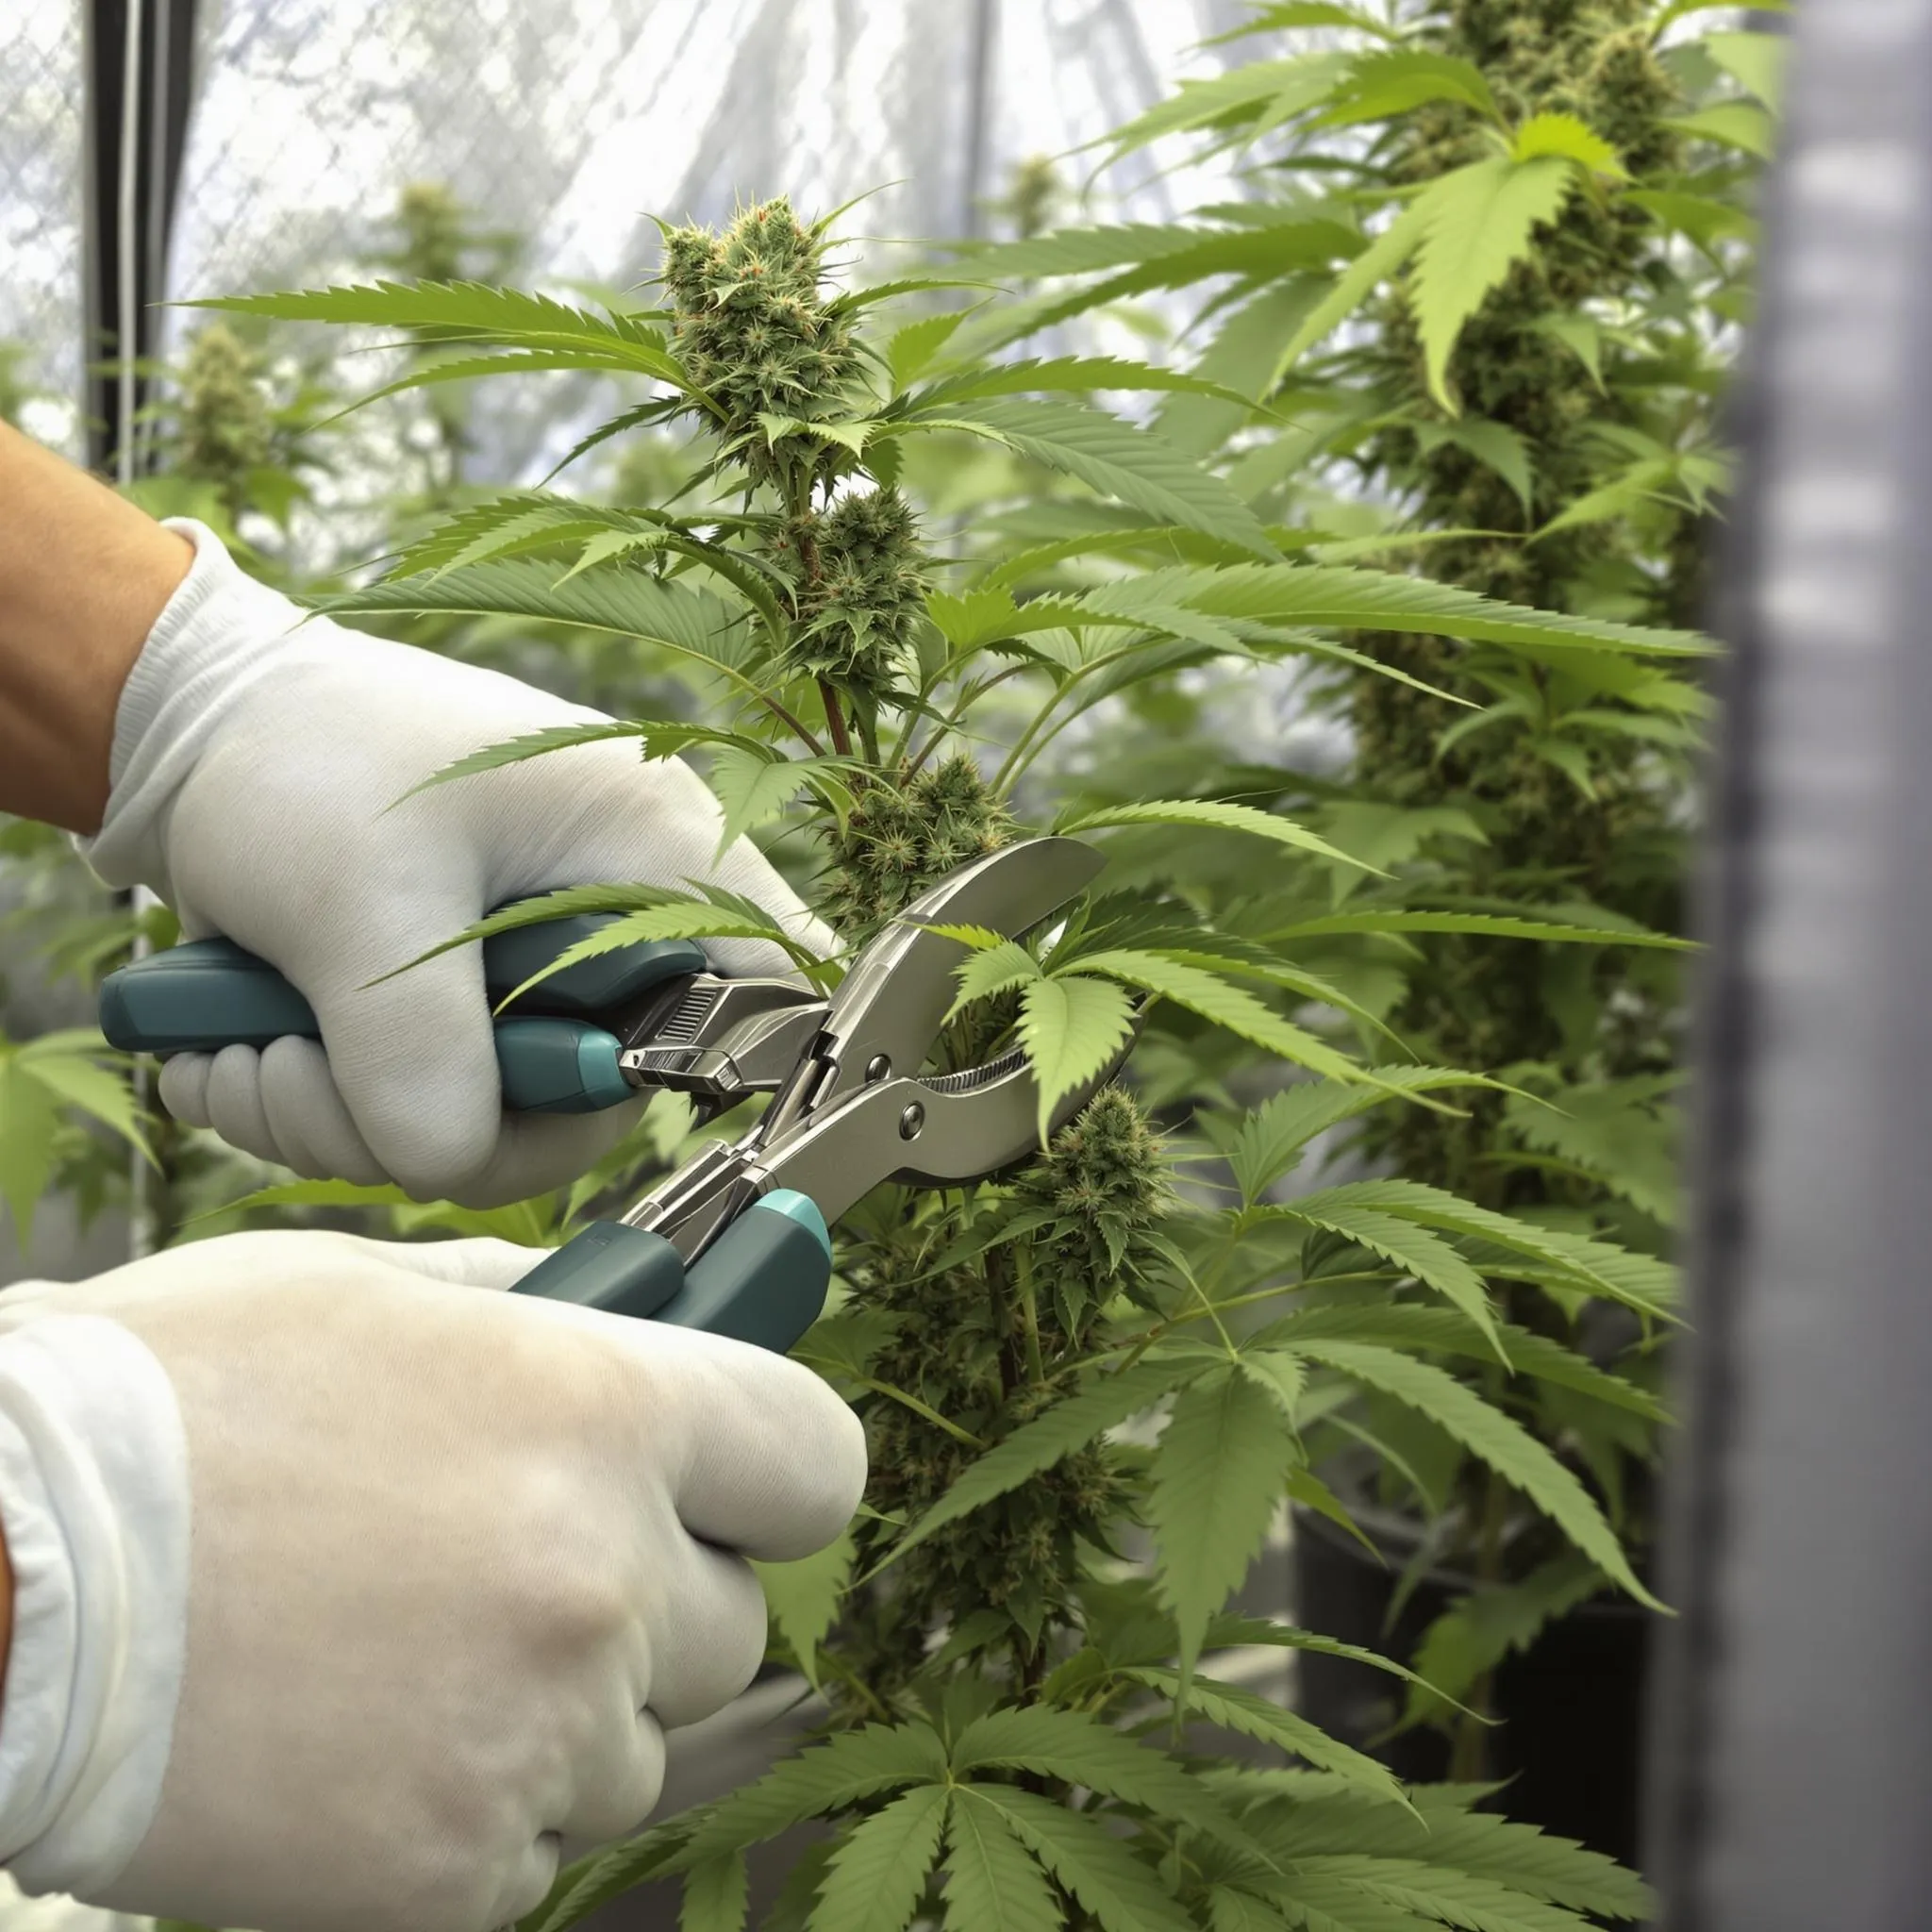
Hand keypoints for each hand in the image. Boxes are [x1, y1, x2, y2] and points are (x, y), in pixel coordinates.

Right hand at [0, 1231, 865, 1931]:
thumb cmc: (171, 1403)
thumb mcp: (370, 1289)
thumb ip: (529, 1308)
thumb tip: (618, 1310)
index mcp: (601, 1413)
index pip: (816, 1460)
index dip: (775, 1473)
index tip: (733, 1485)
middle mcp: (598, 1578)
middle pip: (737, 1621)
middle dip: (656, 1601)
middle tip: (517, 1569)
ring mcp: (533, 1738)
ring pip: (639, 1746)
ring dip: (563, 1713)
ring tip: (408, 1652)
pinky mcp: (452, 1873)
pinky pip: (538, 1848)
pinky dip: (476, 1809)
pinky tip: (363, 1740)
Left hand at [84, 519, 833, 1205]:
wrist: (193, 725)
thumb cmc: (298, 755)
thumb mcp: (356, 897)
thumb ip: (417, 1052)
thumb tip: (447, 1167)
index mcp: (653, 855)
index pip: (764, 993)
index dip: (713, 1071)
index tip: (551, 1096)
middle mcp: (616, 924)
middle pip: (597, 1101)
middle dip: (434, 1126)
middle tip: (302, 1078)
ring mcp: (537, 975)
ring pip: (494, 1125)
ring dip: (346, 1125)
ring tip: (243, 1057)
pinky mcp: (463, 1009)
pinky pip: (426, 1114)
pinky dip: (323, 1114)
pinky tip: (236, 1059)